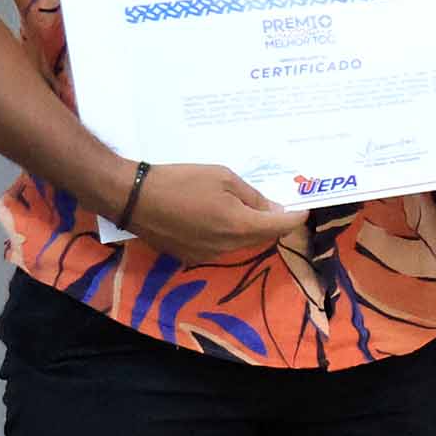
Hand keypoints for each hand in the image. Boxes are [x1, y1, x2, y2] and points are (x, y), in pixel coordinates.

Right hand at [123, 163, 304, 264]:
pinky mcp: (190, 257)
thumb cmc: (180, 180)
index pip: (280, 227)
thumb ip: (253, 197)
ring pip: (242, 244)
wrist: (131, 197)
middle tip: (273, 205)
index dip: (295, 219)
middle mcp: (228, 247)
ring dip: (249, 229)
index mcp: (239, 226)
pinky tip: (217, 218)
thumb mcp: (223, 178)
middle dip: (272, 223)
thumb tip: (274, 210)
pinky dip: (228, 235)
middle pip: (262, 238)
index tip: (303, 209)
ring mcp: (208, 256)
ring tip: (242, 208)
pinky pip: (221, 247)